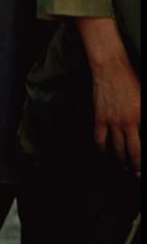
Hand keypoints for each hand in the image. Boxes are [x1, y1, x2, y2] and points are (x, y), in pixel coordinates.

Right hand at [91, 58, 140, 175]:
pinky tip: (106, 153)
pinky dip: (102, 149)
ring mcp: (112, 121)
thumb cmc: (130, 82)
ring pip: (116, 148)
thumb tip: (140, 129)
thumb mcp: (144, 100)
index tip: (143, 168)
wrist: (111, 69)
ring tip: (124, 166)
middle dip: (136, 166)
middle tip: (137, 174)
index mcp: (141, 117)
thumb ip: (142, 117)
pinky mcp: (100, 117)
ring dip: (121, 160)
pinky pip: (100, 139)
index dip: (142, 160)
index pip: (142, 145)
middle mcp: (128, 122)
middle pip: (132, 152)